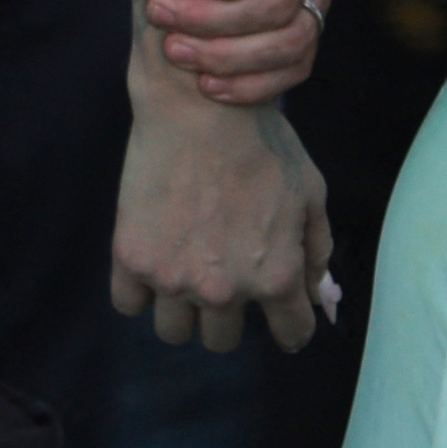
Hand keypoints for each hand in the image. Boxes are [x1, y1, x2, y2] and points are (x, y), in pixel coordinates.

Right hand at [113, 98, 335, 350]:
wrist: (199, 107)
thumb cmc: (263, 143)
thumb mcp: (311, 192)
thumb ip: (317, 250)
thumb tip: (317, 294)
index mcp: (275, 277)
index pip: (291, 335)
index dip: (290, 326)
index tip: (282, 318)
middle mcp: (224, 290)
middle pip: (223, 341)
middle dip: (229, 315)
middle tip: (225, 277)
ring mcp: (173, 279)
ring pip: (175, 332)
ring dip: (184, 311)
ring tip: (186, 271)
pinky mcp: (132, 259)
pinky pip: (129, 304)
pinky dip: (140, 290)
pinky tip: (153, 261)